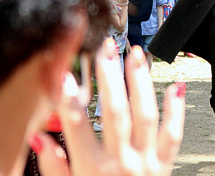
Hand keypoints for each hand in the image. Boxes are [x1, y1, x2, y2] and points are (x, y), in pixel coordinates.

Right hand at [35, 42, 184, 175]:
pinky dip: (176, 109)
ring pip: (146, 115)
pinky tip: (176, 86)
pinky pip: (174, 133)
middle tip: (105, 50)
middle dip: (110, 78)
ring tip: (136, 55)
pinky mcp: (165, 163)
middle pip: (116, 113)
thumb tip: (38, 137)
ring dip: (141, 82)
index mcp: (92, 169)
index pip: (77, 126)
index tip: (64, 74)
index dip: (69, 98)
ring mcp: (147, 161)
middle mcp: (122, 162)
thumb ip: (55, 166)